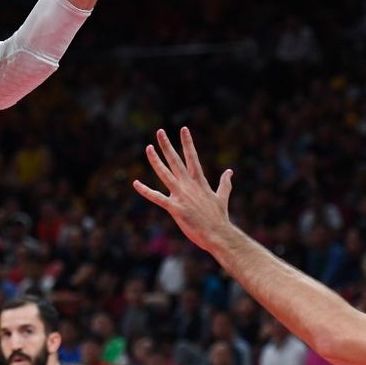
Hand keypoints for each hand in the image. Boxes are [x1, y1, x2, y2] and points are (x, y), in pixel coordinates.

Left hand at [133, 126, 234, 253]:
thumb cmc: (219, 218)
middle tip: (160, 131)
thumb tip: (230, 171)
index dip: (187, 143)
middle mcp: (189, 186)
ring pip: (165, 174)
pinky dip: (146, 191)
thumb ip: (224, 183)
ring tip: (148, 147)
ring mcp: (182, 196)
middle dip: (167, 146)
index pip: (192, 158)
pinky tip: (135, 183)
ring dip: (156, 161)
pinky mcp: (175, 208)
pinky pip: (157, 198)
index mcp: (199, 182)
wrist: (219, 235)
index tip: (183, 129)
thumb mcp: (222, 197)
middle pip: (176, 161)